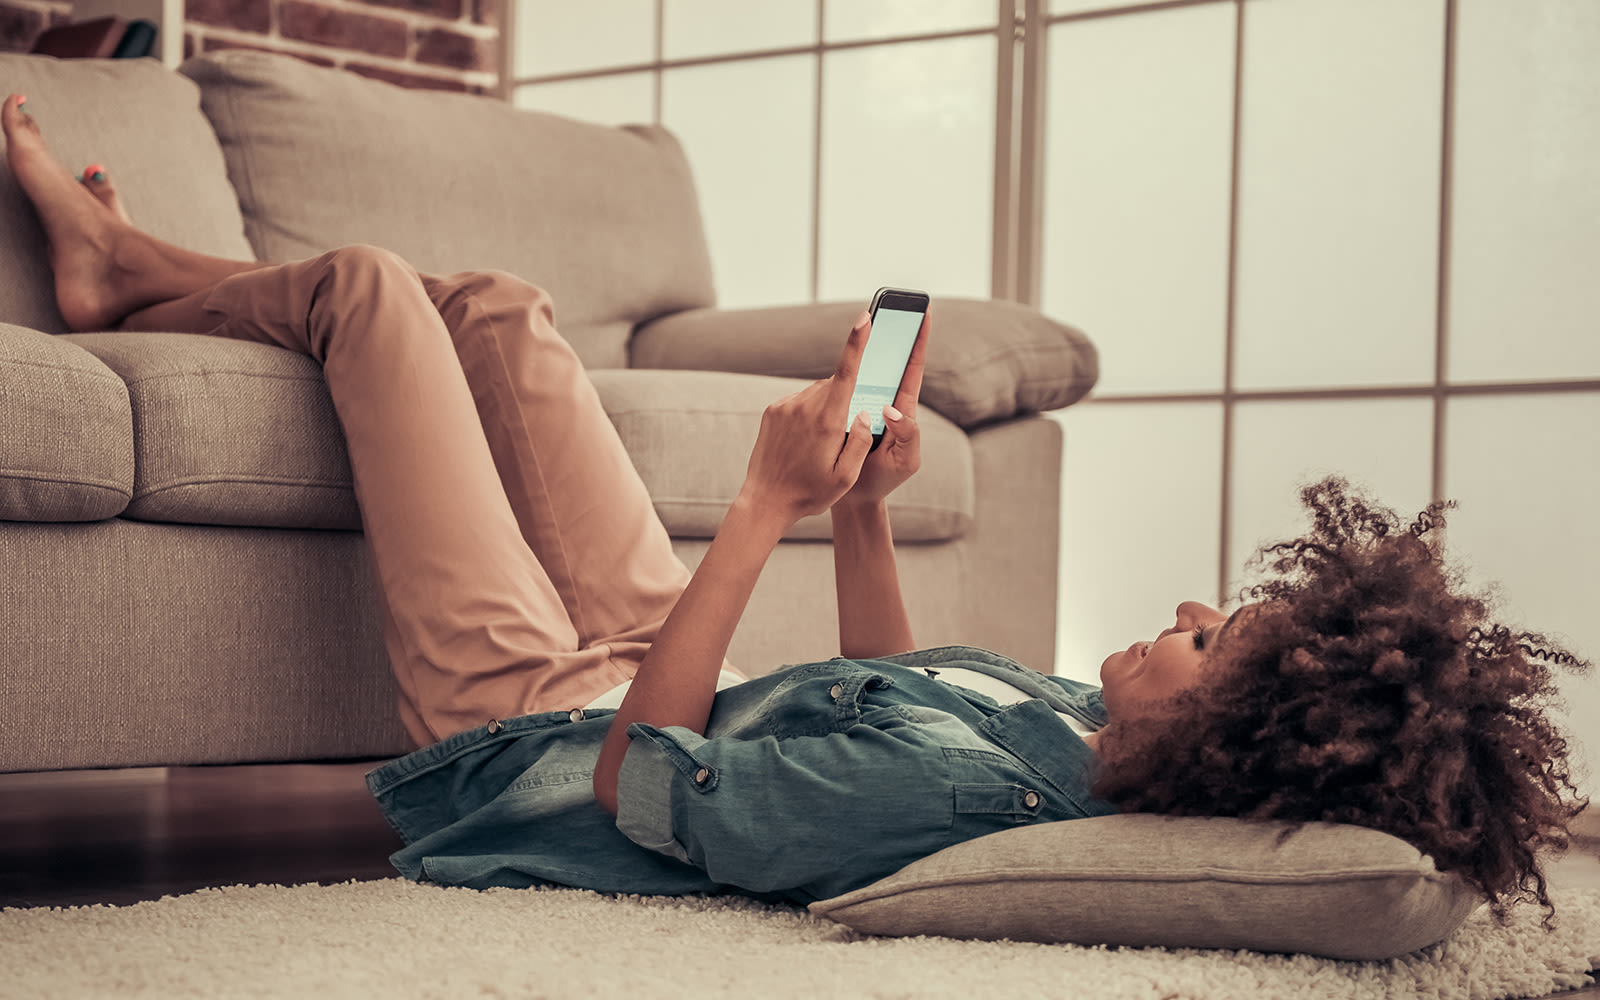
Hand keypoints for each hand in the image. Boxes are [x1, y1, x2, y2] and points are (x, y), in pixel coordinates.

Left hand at [739, 310, 876, 525]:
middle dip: (846, 400)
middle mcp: (804, 407)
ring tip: (818, 445)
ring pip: (818, 393)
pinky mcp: (773, 411)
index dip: (856, 342)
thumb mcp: (845, 477)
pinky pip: (800, 401)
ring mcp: (785, 407)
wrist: (765, 502)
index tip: (864, 318)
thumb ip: (860, 441)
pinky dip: (809, 414)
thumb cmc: (810, 493)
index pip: (845, 372)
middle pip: (835, 386)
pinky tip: (803, 442)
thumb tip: (863, 412)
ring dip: (826, 409)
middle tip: (840, 438)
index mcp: (827, 421)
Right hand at [836, 309, 928, 509]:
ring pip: (861, 374)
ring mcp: (862, 406)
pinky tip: (838, 363)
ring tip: (865, 326)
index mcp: (903, 409)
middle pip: (887, 362)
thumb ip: (908, 435)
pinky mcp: (842, 413)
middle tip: (889, 306)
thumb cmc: (885, 479)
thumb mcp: (907, 461)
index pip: (912, 369)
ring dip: (862, 351)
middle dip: (889, 333)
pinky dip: (839, 377)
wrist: (855, 498)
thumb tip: (891, 408)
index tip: (925, 314)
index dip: (919, 342)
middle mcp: (883, 402)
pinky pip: (840, 391)